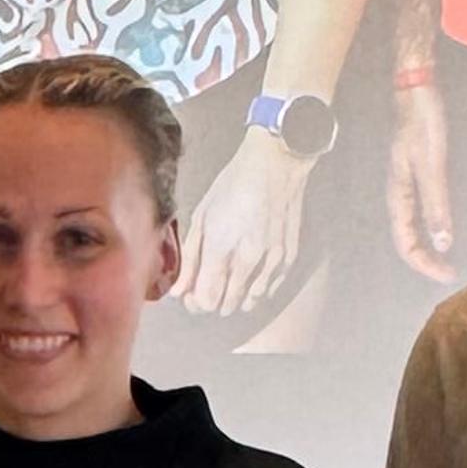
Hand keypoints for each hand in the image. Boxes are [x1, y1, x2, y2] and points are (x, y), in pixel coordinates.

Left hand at [177, 127, 311, 315]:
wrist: (276, 164)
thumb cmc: (235, 184)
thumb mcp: (202, 216)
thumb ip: (190, 258)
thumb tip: (178, 290)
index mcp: (221, 247)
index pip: (206, 299)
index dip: (195, 303)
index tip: (190, 296)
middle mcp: (248, 259)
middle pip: (227, 303)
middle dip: (212, 303)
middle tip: (205, 291)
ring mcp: (272, 260)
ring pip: (251, 299)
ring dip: (236, 299)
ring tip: (226, 288)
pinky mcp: (288, 256)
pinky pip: (271, 287)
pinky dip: (258, 290)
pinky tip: (249, 284)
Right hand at [387, 75, 454, 283]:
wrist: (416, 91)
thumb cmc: (423, 124)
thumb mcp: (432, 166)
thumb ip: (436, 204)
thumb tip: (443, 243)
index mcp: (398, 195)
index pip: (406, 243)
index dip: (425, 264)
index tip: (449, 275)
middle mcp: (398, 194)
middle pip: (405, 239)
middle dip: (425, 260)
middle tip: (450, 272)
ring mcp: (404, 184)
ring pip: (409, 226)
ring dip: (425, 246)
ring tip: (444, 257)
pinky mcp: (414, 173)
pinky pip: (417, 211)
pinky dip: (429, 226)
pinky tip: (442, 225)